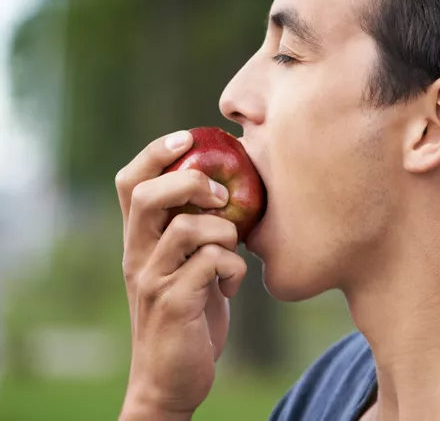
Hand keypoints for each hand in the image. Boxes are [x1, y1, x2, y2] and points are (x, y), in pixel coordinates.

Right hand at [115, 131, 247, 417]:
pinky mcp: (175, 305)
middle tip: (219, 195)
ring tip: (232, 249)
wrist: (171, 377)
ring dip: (225, 232)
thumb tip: (229, 189)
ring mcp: (153, 281)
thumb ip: (195, 230)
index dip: (155, 153)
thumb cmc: (190, 311)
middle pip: (147, 196)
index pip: (130, 183)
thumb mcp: (186, 264)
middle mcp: (138, 255)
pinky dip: (235, 268)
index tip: (187, 137)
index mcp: (140, 240)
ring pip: (188, 229)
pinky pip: (213, 264)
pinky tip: (233, 285)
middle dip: (190, 183)